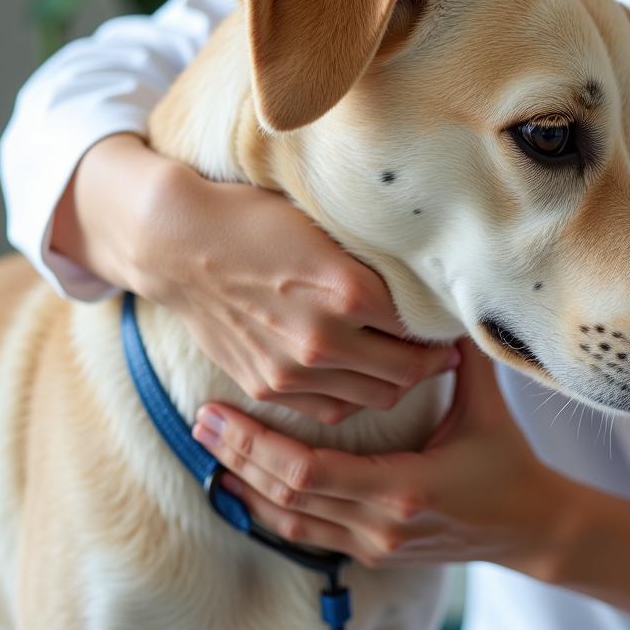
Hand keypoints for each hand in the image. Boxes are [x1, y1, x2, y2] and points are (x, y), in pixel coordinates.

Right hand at [55, 134, 459, 423]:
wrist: (177, 243)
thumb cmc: (254, 220)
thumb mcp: (326, 227)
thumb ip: (374, 266)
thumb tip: (425, 282)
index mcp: (348, 291)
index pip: (422, 327)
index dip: (444, 328)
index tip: (453, 324)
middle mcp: (324, 338)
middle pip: (408, 372)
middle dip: (433, 364)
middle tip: (442, 352)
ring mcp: (292, 370)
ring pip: (375, 397)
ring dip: (398, 384)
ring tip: (406, 364)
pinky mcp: (267, 386)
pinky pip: (333, 409)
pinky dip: (355, 397)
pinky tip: (362, 376)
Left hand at [191, 339, 571, 574]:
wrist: (528, 526)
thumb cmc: (507, 462)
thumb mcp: (486, 406)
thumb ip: (459, 354)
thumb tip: (438, 302)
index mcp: (404, 487)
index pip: (309, 472)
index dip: (259, 444)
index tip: (221, 413)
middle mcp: (379, 525)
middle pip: (286, 497)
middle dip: (238, 459)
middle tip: (201, 424)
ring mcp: (373, 545)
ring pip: (288, 523)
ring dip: (246, 487)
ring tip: (210, 452)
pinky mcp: (371, 552)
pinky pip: (306, 536)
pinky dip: (270, 511)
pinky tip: (245, 486)